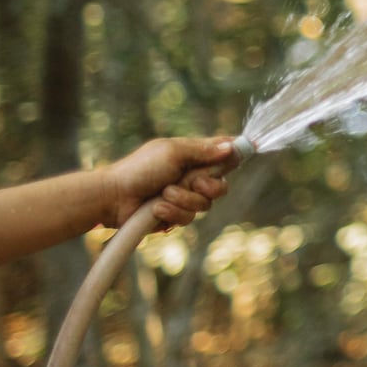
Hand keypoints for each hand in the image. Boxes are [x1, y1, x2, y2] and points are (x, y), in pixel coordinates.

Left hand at [99, 137, 237, 228]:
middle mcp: (191, 177)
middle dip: (208, 187)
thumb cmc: (139, 169)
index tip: (252, 147)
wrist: (113, 198)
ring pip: (205, 205)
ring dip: (183, 201)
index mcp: (192, 156)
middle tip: (192, 182)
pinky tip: (156, 209)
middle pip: (221, 185)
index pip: (222, 152)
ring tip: (163, 196)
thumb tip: (232, 147)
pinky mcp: (174, 216)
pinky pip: (188, 219)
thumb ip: (203, 151)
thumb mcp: (173, 153)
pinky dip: (172, 213)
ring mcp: (183, 197)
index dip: (236, 152)